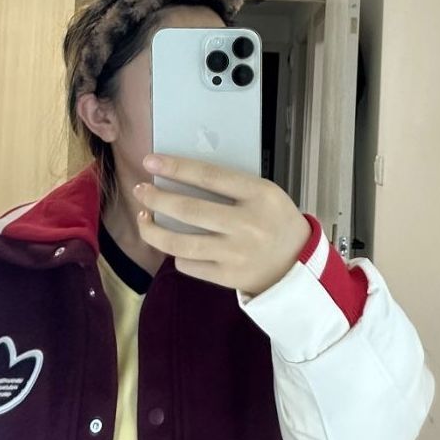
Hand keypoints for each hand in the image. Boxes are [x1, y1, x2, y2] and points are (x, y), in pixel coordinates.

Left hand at [134, 154, 311, 296]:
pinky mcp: (229, 277)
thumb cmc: (276, 222)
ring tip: (143, 219)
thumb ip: (230, 187)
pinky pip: (188, 265)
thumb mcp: (264, 194)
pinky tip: (175, 246)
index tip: (151, 162)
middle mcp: (247, 224)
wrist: (299, 265)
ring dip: (153, 230)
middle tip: (140, 190)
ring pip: (181, 243)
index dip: (176, 168)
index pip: (209, 176)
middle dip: (156, 199)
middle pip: (189, 211)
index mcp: (259, 195)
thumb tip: (180, 178)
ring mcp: (236, 254)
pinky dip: (176, 254)